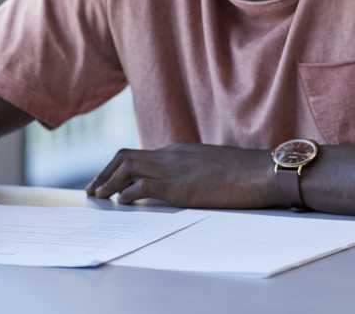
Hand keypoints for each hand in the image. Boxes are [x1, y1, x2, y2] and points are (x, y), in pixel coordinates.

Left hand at [85, 143, 280, 207]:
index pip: (140, 155)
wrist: (261, 172)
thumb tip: (186, 185)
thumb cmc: (244, 173)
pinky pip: (143, 186)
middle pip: (125, 156)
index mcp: (179, 151)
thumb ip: (194, 171)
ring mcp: (174, 169)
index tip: (109, 181)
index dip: (119, 168)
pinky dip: (127, 194)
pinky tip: (121, 203)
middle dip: (104, 172)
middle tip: (93, 189)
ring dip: (108, 182)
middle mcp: (171, 155)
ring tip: (98, 196)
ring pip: (127, 168)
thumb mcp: (212, 166)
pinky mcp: (179, 187)